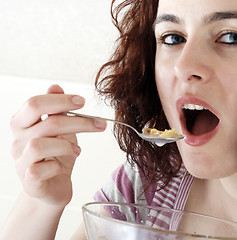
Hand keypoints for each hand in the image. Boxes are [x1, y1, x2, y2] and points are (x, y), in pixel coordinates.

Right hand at [10, 84, 106, 207]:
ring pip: (41, 144)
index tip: (82, 101)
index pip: (35, 104)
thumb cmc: (56, 156)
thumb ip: (55, 109)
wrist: (52, 186)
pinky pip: (41, 169)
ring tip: (77, 150)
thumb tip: (55, 87)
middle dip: (78, 122)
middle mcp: (17, 140)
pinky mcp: (28, 180)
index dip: (60, 101)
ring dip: (67, 145)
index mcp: (22, 123)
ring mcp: (21, 161)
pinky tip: (62, 167)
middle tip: (98, 123)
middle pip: (46, 123)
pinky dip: (57, 166)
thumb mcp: (59, 130)